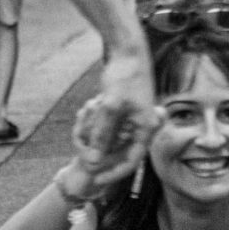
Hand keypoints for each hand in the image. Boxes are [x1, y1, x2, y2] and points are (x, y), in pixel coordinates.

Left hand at [69, 36, 156, 193]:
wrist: (127, 51)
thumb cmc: (124, 76)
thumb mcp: (110, 107)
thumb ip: (102, 135)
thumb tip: (93, 160)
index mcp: (146, 128)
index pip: (132, 161)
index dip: (113, 172)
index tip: (95, 178)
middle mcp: (142, 126)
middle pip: (121, 152)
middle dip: (101, 155)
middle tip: (81, 157)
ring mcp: (133, 118)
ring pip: (112, 139)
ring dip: (96, 138)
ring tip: (82, 130)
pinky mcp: (123, 110)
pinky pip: (109, 126)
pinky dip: (97, 126)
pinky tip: (86, 116)